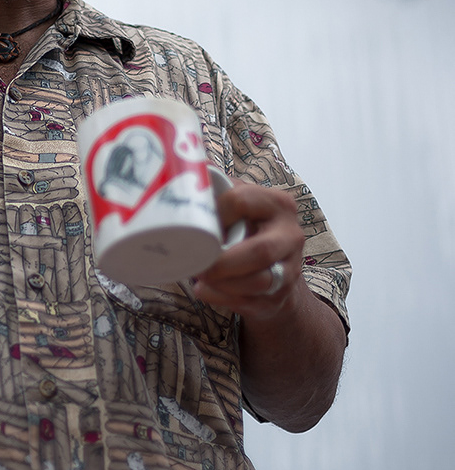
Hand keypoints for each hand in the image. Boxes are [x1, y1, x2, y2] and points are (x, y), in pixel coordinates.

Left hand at [192, 181, 304, 321]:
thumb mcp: (241, 203)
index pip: (242, 201)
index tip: (195, 222)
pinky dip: (222, 298)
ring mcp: (290, 268)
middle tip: (197, 264)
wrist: (278, 265)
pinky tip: (205, 290)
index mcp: (278, 204)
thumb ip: (218, 187)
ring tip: (199, 279)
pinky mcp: (280, 296)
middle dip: (223, 262)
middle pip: (260, 251)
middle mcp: (290, 235)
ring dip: (223, 284)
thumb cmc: (248, 227)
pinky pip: (251, 301)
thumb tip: (179, 168)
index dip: (215, 213)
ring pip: (260, 281)